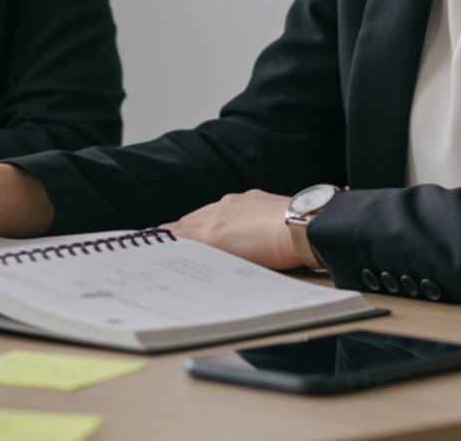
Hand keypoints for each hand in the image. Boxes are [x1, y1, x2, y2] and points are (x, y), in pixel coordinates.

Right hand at [164, 190, 301, 270]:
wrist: (305, 227)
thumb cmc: (274, 249)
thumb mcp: (233, 260)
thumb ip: (205, 251)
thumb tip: (180, 244)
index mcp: (211, 228)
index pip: (181, 231)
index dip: (167, 236)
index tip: (155, 239)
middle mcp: (221, 211)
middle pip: (192, 219)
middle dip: (180, 228)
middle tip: (168, 235)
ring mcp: (239, 203)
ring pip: (210, 210)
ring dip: (200, 219)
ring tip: (194, 227)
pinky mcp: (256, 199)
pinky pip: (230, 205)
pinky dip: (222, 213)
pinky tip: (228, 218)